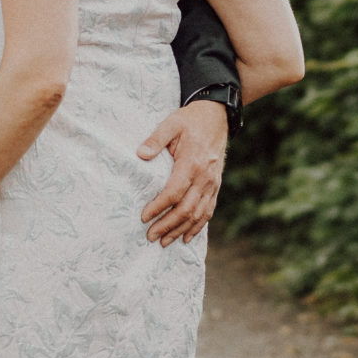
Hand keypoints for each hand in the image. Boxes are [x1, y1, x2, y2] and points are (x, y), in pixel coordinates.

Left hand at [138, 98, 228, 246]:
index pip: (174, 192)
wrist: (217, 116)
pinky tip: (186, 237)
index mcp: (192, 163)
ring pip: (198, 214)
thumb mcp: (171, 123)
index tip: (144, 217)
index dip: (159, 207)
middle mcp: (205, 177)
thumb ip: (155, 139)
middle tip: (150, 236)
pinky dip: (198, 226)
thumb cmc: (191, 120)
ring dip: (180, 229)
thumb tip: (140, 154)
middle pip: (186, 209)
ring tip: (164, 241)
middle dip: (167, 225)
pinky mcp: (216, 185)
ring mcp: (212, 183)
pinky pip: (208, 210)